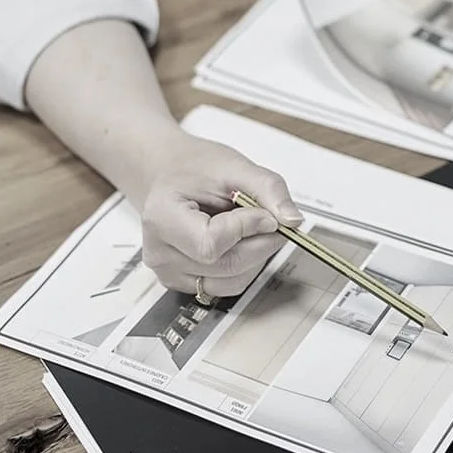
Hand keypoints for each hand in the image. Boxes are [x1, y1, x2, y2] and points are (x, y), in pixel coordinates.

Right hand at [139, 131, 302, 298]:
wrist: (172, 175)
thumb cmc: (196, 168)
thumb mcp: (235, 166)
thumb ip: (268, 189)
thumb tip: (292, 221)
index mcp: (162, 218)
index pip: (211, 243)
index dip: (248, 228)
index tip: (266, 212)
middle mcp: (160, 253)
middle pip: (226, 266)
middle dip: (262, 243)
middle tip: (273, 219)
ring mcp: (170, 272)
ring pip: (232, 282)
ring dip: (257, 257)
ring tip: (253, 227)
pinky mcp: (184, 282)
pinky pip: (226, 286)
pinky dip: (246, 266)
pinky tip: (242, 241)